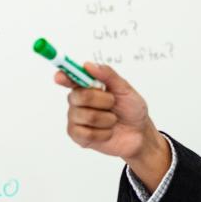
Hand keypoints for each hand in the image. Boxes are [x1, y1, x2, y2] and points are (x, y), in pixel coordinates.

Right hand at [55, 63, 169, 190]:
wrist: (140, 133)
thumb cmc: (131, 109)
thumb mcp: (125, 89)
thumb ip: (108, 76)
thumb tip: (89, 65)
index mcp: (87, 86)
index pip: (69, 79)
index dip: (64, 77)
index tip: (61, 77)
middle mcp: (78, 101)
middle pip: (79, 96)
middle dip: (103, 100)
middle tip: (113, 103)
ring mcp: (76, 119)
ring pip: (86, 116)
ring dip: (107, 119)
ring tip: (113, 120)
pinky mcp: (78, 136)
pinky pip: (87, 134)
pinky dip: (104, 133)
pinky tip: (108, 132)